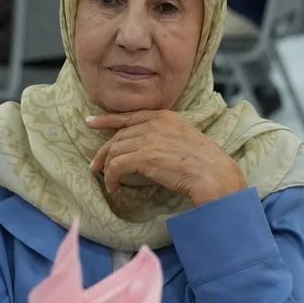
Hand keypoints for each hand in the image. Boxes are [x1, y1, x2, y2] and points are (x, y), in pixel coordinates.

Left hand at [88, 110, 246, 204]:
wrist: (212, 173)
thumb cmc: (205, 162)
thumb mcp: (184, 138)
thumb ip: (164, 136)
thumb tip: (146, 148)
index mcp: (164, 116)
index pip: (129, 115)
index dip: (107, 119)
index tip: (91, 121)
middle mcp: (154, 123)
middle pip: (118, 135)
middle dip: (104, 151)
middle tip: (95, 165)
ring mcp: (148, 138)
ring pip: (114, 150)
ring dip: (107, 168)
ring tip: (106, 180)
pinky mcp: (143, 156)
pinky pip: (116, 166)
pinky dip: (111, 178)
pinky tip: (114, 187)